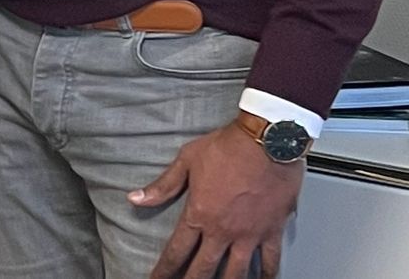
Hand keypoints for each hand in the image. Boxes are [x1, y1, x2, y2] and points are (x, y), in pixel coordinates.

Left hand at [135, 123, 302, 278]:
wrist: (265, 141)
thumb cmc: (226, 147)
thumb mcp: (187, 160)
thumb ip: (163, 185)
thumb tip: (136, 198)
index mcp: (199, 214)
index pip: (177, 250)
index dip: (164, 269)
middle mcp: (223, 230)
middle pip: (203, 268)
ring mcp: (249, 234)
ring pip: (236, 272)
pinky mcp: (272, 231)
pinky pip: (270, 261)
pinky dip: (266, 275)